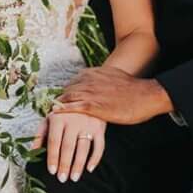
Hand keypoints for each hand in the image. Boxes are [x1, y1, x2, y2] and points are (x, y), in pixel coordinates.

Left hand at [35, 110, 106, 182]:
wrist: (85, 95)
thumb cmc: (63, 111)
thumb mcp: (49, 118)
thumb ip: (40, 134)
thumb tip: (32, 152)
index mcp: (58, 118)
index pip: (54, 141)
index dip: (53, 157)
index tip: (52, 171)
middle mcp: (73, 121)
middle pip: (68, 147)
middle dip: (65, 165)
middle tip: (62, 179)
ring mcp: (88, 124)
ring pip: (83, 148)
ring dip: (78, 165)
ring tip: (74, 178)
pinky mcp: (100, 127)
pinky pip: (99, 145)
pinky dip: (95, 158)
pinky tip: (89, 169)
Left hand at [52, 67, 173, 126]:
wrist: (146, 94)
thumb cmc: (133, 90)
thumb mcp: (114, 78)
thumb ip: (102, 81)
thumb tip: (98, 86)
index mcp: (93, 74)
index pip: (72, 83)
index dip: (64, 94)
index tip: (57, 103)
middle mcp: (88, 81)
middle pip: (65, 90)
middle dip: (56, 101)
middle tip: (48, 112)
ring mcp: (90, 92)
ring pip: (65, 99)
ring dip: (56, 108)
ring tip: (47, 117)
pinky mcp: (94, 105)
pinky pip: (71, 108)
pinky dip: (61, 113)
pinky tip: (53, 118)